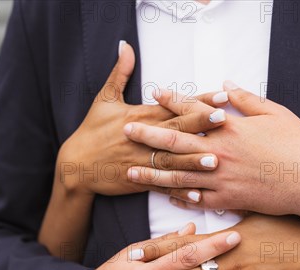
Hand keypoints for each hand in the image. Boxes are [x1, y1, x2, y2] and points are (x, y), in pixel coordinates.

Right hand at [56, 42, 225, 198]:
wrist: (75, 166)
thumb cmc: (92, 130)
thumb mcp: (104, 99)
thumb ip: (120, 73)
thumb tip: (125, 46)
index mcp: (140, 117)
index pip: (174, 106)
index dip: (198, 101)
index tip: (220, 96)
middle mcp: (144, 138)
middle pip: (176, 130)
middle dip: (201, 124)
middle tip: (224, 120)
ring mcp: (142, 161)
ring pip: (172, 160)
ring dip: (193, 160)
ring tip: (215, 160)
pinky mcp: (139, 180)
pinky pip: (162, 184)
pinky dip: (178, 190)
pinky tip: (197, 194)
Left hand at [124, 82, 299, 223]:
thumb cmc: (297, 145)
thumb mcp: (276, 113)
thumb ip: (247, 99)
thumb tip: (226, 85)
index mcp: (230, 128)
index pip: (193, 110)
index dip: (172, 100)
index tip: (154, 94)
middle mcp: (219, 153)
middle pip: (175, 142)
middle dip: (148, 135)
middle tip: (127, 130)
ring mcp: (220, 178)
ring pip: (178, 175)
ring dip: (153, 172)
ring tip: (131, 171)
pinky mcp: (228, 200)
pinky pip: (196, 200)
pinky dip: (179, 197)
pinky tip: (165, 196)